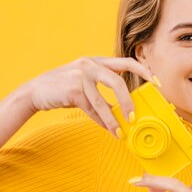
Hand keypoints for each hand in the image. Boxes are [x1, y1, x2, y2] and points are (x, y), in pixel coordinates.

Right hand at [22, 56, 157, 137]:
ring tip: (122, 130)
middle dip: (129, 101)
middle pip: (117, 81)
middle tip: (135, 116)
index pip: (127, 61)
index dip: (144, 71)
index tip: (157, 82)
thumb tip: (121, 111)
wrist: (35, 91)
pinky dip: (101, 121)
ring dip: (114, 118)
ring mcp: (80, 76)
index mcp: (97, 61)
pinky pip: (91, 109)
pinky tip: (108, 129)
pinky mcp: (72, 90)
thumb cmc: (62, 89)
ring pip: (103, 100)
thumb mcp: (84, 83)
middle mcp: (90, 65)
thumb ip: (102, 90)